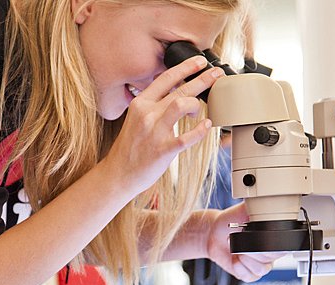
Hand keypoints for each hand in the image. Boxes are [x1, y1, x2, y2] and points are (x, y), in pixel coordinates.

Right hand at [104, 56, 224, 195]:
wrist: (118, 173)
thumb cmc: (131, 147)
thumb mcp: (136, 119)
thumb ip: (153, 105)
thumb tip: (176, 93)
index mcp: (141, 103)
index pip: (165, 78)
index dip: (185, 67)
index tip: (200, 61)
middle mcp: (147, 114)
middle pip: (179, 89)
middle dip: (202, 79)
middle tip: (216, 74)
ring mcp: (154, 132)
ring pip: (181, 105)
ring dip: (196, 104)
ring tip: (200, 110)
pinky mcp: (163, 150)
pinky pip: (186, 137)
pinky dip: (200, 131)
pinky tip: (206, 126)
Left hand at [206, 204, 283, 281]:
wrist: (213, 233)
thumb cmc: (229, 222)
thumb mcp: (245, 209)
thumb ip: (259, 206)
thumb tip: (269, 200)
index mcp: (273, 239)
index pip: (282, 248)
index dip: (269, 245)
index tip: (254, 236)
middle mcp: (269, 254)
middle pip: (270, 259)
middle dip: (252, 249)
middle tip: (241, 239)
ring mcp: (259, 265)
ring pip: (260, 269)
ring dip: (244, 258)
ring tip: (237, 249)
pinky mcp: (248, 274)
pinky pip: (249, 276)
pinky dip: (239, 267)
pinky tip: (235, 259)